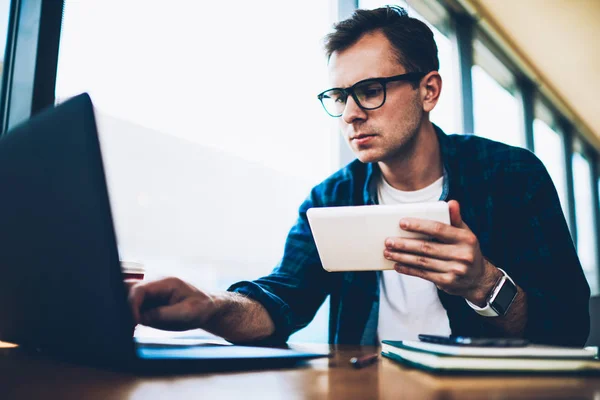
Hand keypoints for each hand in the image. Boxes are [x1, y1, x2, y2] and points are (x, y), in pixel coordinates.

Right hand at [128, 277, 218, 330]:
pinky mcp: (149, 304)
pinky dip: (130, 318)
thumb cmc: (202, 307)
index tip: (135, 322)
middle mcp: (154, 285)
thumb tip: (141, 318)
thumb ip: (164, 314)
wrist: (209, 307)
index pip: (139, 289)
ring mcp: (151, 294)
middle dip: (123, 305)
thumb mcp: (187, 312)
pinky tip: (132, 330)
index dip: (132, 305)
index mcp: (165, 282)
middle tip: (128, 325)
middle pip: (127, 288)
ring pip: (127, 297)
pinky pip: (133, 308)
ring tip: (130, 329)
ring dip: (125, 312)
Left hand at [383, 200, 501, 304]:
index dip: (419, 226)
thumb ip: (455, 218)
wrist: (479, 279)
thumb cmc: (466, 250)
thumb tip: (451, 202)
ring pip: (422, 262)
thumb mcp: (465, 234)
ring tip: (388, 252)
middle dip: (404, 244)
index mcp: (465, 238)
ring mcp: (455, 270)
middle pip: (426, 247)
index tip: (401, 223)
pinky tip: (397, 265)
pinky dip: (408, 269)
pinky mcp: (447, 282)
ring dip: (402, 257)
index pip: (438, 229)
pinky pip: (423, 274)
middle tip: (388, 241)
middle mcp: (462, 255)